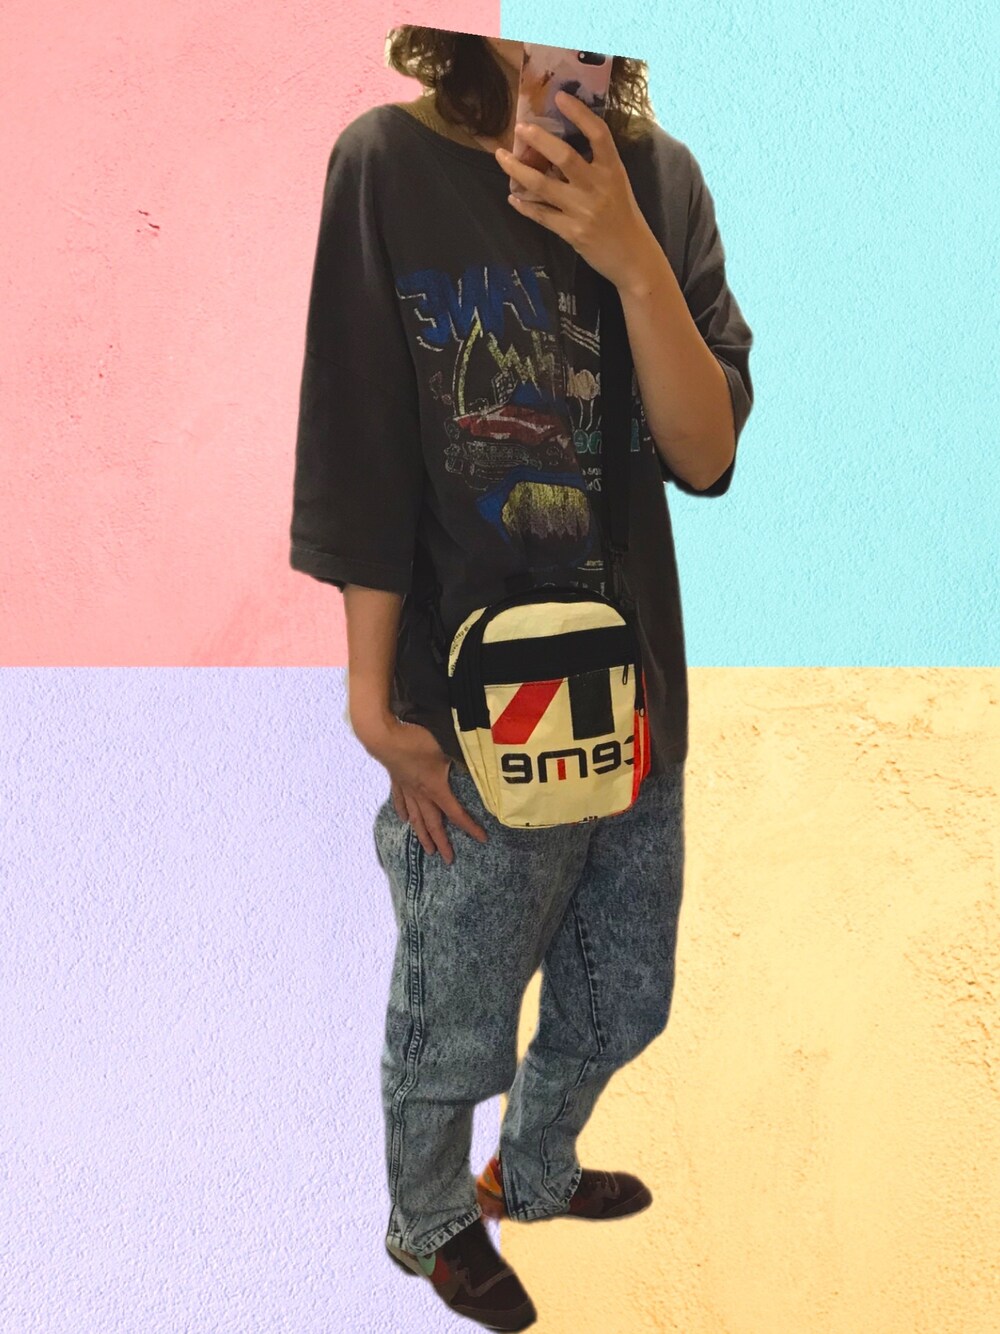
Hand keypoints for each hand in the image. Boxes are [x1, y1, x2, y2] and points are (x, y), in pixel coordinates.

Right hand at [355, 714, 488, 864]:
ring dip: (422, 835)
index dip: (470, 828)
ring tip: (427, 849)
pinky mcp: (396, 781)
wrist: (384, 738)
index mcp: (436, 789)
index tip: (482, 839)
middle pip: (433, 824)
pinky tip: (404, 820)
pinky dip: (403, 812)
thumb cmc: (417, 741)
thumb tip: (479, 761)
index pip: (456, 814)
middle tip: (448, 859)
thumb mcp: (447, 748)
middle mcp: (421, 795)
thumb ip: (462, 758)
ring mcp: (406, 789)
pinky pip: (400, 801)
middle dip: (441, 842)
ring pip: (415, 818)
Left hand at [496, 89, 655, 291]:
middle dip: (539, 140)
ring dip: (518, 171)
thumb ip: (595, 167)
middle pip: (564, 157)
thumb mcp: (617, 185)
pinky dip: (524, 205)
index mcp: (613, 170)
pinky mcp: (572, 233)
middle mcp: (598, 187)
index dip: (579, 114)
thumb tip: (558, 148)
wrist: (633, 258)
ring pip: (543, 186)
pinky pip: (541, 215)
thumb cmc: (624, 217)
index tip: (560, 97)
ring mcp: (583, 211)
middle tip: (520, 128)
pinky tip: (512, 197)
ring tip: (501, 157)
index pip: (598, 134)